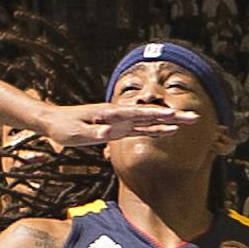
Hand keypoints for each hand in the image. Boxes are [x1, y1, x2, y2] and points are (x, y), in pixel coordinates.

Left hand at [34, 102, 198, 149]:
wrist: (55, 121)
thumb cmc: (64, 127)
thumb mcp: (76, 133)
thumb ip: (94, 133)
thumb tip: (109, 133)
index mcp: (110, 113)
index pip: (138, 114)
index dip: (157, 116)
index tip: (174, 117)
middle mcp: (119, 115)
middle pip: (150, 115)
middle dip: (173, 117)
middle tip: (194, 118)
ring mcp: (120, 121)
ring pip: (149, 121)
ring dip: (169, 122)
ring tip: (188, 122)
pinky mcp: (118, 129)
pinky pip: (141, 130)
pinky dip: (156, 130)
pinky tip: (169, 131)